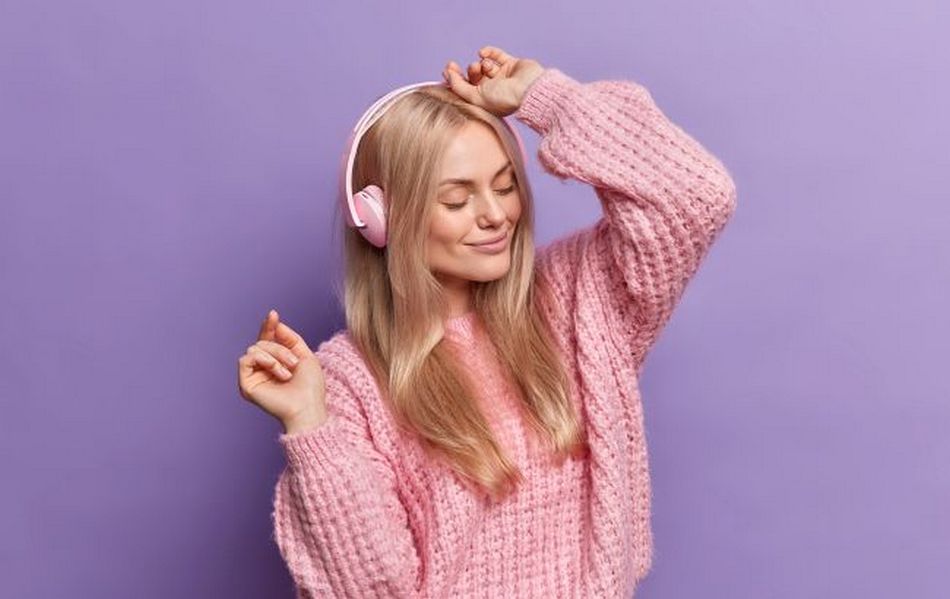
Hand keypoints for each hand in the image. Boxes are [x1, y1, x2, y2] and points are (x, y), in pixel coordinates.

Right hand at [238, 309, 327, 433]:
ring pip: (255, 348)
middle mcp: (262, 368)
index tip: (273, 314)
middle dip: (280, 348)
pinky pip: (245, 359)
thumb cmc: (310, 387)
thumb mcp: (305, 356)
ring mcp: (253, 376)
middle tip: (294, 363)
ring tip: (287, 372)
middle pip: (262, 341)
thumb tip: (275, 323)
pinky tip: (276, 371)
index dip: (269, 326)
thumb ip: (290, 338)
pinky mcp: (246, 384)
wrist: (308, 407)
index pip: (267, 338)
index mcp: (276, 361)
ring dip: (275, 356)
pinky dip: (262, 360)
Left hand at [442, 46, 545, 116]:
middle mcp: (493, 90)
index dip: (455, 78)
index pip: (466, 89)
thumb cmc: (504, 99)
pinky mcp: (512, 65)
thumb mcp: (475, 97)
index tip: (448, 68)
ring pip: (485, 65)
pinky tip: (483, 52)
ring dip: (481, 64)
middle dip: (469, 71)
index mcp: (485, 102)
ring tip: (485, 67)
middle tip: (469, 67)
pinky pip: (496, 55)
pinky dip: (488, 52)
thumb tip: (447, 74)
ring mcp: (503, 77)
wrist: (529, 90)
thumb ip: (458, 87)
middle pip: (474, 77)